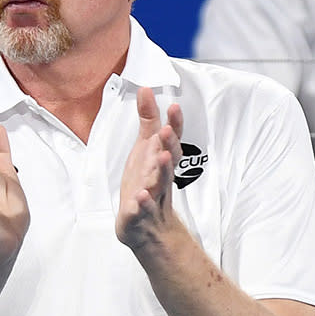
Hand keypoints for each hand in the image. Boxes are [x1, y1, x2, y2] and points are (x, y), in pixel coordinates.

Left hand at [116, 88, 183, 251]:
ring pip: (160, 183)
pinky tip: (140, 197)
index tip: (174, 106)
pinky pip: (144, 210)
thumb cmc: (146, 181)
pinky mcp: (140, 215)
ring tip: (161, 156)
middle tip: (166, 129)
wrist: (147, 227)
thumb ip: (148, 120)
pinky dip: (143, 203)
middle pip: (169, 160)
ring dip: (161, 170)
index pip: (171, 141)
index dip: (174, 124)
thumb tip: (145, 88)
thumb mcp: (145, 148)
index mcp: (161, 161)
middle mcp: (160, 177)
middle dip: (168, 144)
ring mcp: (153, 196)